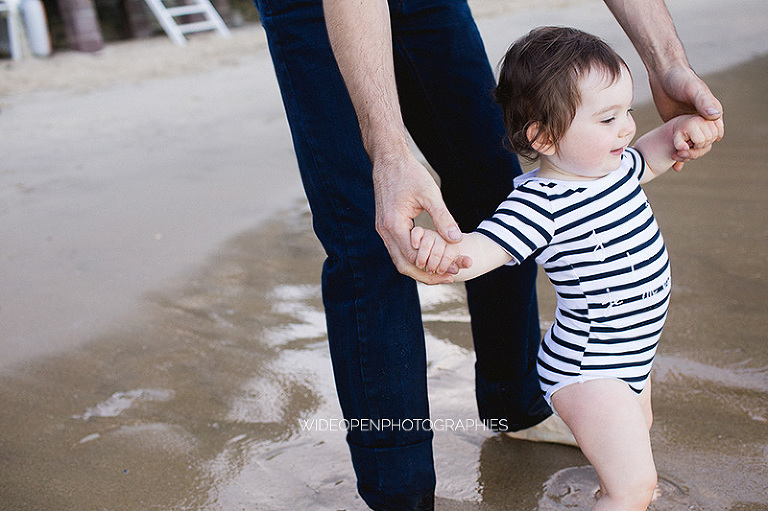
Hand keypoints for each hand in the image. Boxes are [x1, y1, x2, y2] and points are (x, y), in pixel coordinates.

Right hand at [373, 153, 462, 283]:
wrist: (388, 160)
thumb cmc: (410, 173)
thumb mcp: (430, 194)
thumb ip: (442, 217)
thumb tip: (456, 239)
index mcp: (394, 224)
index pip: (414, 257)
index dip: (435, 267)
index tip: (454, 269)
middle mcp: (384, 231)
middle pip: (403, 265)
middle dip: (426, 275)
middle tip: (449, 277)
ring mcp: (382, 230)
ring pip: (399, 259)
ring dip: (419, 268)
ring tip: (441, 272)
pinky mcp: (385, 226)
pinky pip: (397, 249)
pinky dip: (413, 258)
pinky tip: (429, 257)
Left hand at [648, 66, 724, 169]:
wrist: (662, 74)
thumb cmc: (681, 78)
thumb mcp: (693, 90)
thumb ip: (703, 102)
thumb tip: (716, 115)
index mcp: (710, 111)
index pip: (715, 133)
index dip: (707, 142)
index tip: (695, 146)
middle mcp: (701, 119)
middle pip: (703, 142)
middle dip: (695, 151)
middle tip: (682, 155)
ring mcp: (688, 123)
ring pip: (690, 144)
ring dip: (686, 154)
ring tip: (676, 161)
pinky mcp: (675, 125)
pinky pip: (679, 141)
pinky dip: (677, 152)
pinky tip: (673, 165)